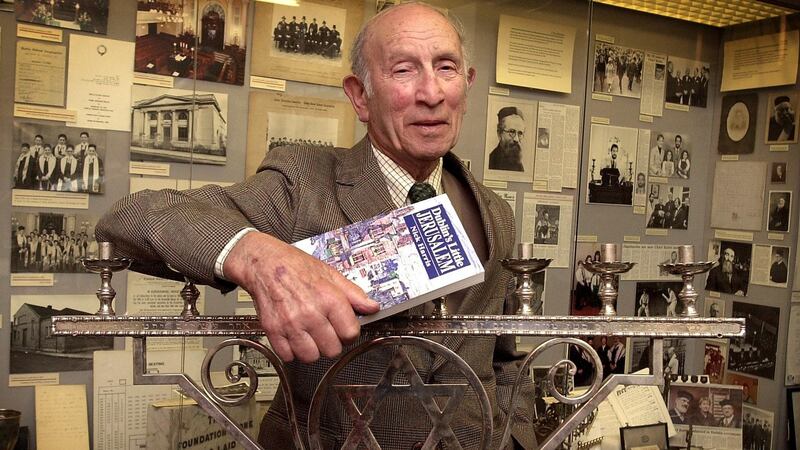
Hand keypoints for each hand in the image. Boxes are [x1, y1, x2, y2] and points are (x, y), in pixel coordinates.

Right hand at [223, 231, 378, 362]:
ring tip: (310, 334)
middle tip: (326, 330)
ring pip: (311, 357)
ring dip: (312, 349)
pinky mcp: (273, 331)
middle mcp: (310, 314)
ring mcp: (290, 324)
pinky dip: (292, 350)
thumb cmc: (296, 266)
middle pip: (332, 350)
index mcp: (328, 299)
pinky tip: (294, 336)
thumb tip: (373, 307)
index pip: (351, 334)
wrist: (264, 263)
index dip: (349, 332)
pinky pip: (288, 356)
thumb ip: (354, 294)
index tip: (344, 328)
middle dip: (332, 342)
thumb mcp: (330, 274)